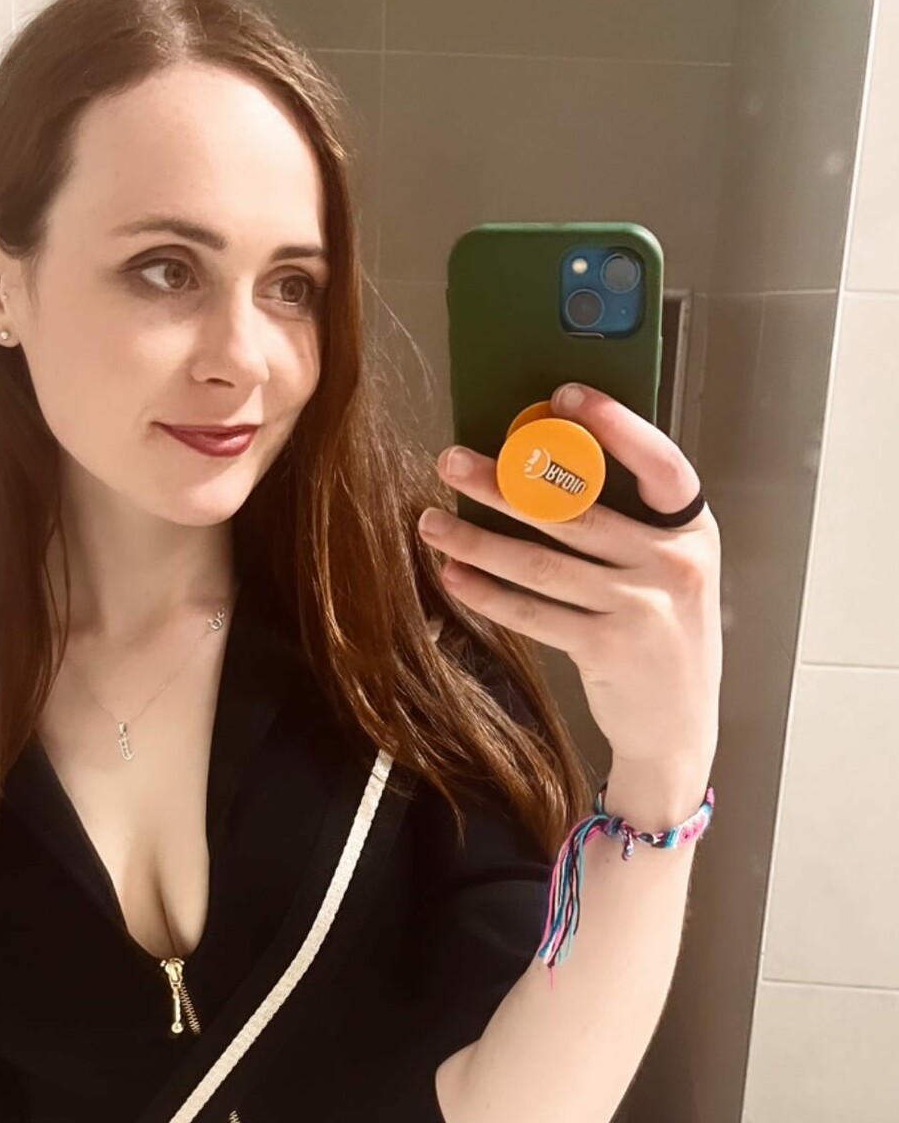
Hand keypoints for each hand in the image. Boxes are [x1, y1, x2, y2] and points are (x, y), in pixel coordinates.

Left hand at [417, 383, 721, 772]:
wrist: (678, 727)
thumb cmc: (662, 635)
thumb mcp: (670, 573)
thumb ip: (631, 527)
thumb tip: (545, 469)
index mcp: (692, 532)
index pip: (661, 464)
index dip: (616, 425)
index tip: (563, 396)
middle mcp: (672, 564)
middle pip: (576, 510)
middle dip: (504, 481)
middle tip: (450, 461)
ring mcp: (640, 608)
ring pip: (542, 561)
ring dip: (477, 539)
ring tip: (431, 522)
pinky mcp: (606, 648)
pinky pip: (533, 612)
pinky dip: (487, 593)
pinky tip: (453, 575)